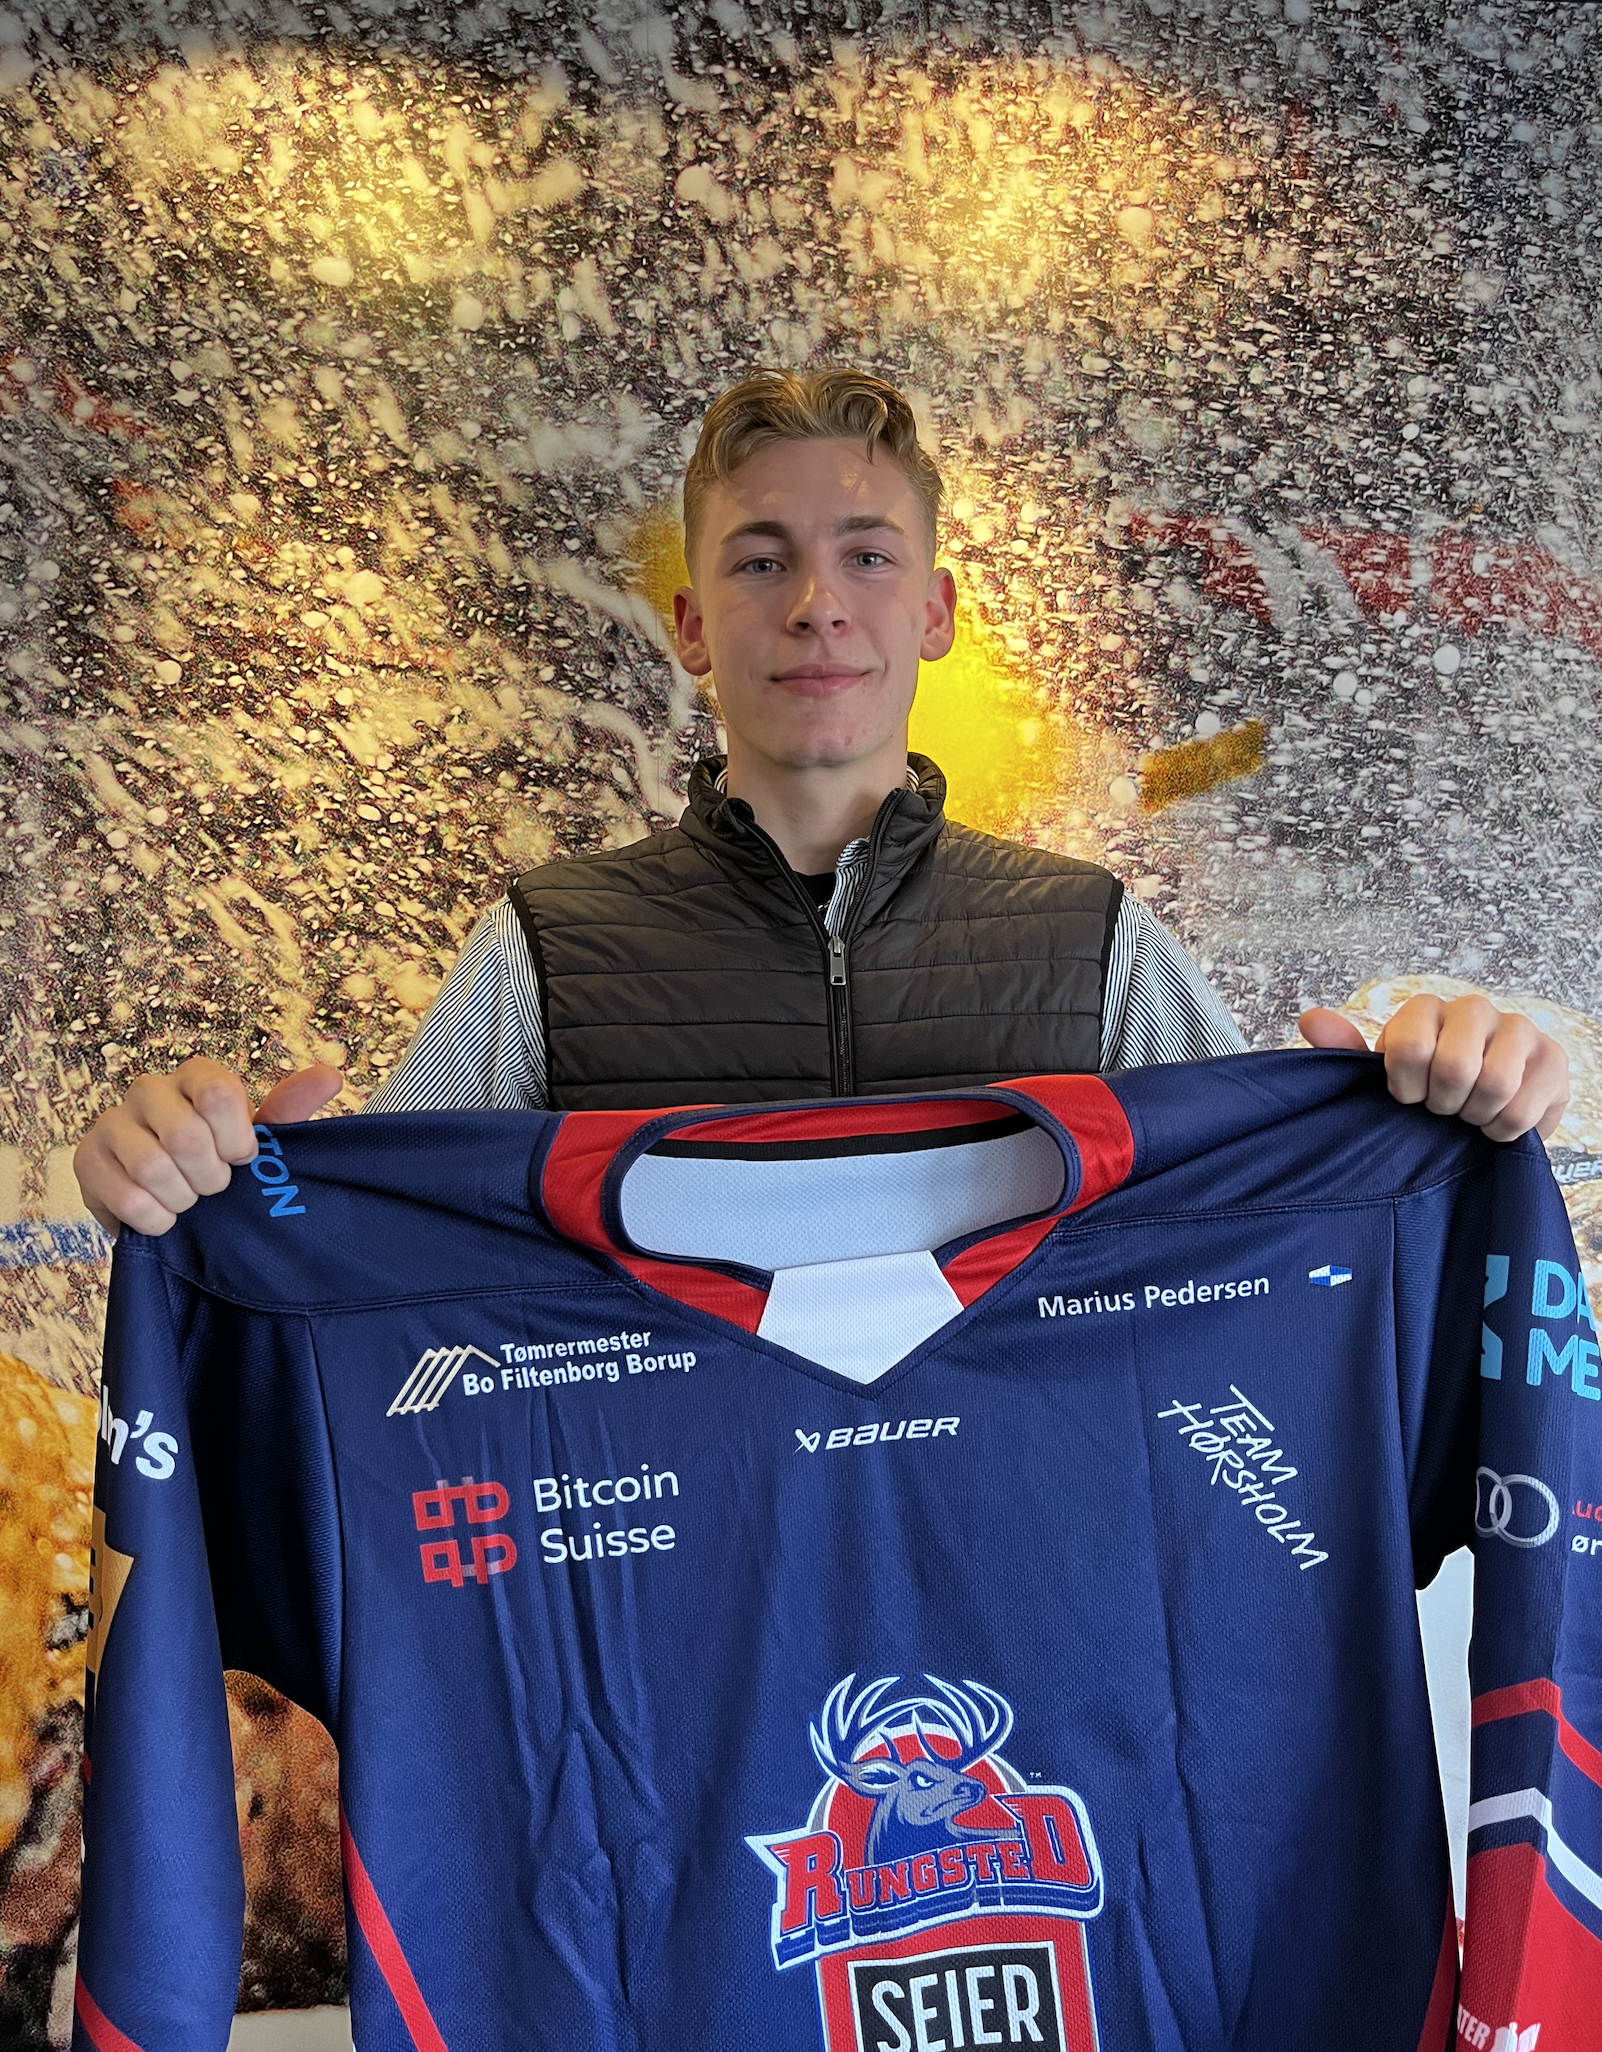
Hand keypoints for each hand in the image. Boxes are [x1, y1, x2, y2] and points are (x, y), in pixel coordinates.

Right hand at [73, 1057, 343, 1238]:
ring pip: (154, 1168)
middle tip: (213, 1186)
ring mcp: (112, 1122)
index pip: (219, 1092)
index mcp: (196, 1076)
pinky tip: (162, 1216)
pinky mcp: (86, 1160)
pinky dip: (156, 1220)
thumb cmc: (221, 1165)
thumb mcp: (258, 1141)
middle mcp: (149, 1089)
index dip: (236, 1139)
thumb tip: (331, 1077)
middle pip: (187, 1136)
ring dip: (183, 1199)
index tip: (242, 1157)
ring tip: (188, 1199)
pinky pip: (128, 1199)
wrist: (173, 1206)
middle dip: (211, 1178)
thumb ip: (289, 1110)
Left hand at [1299, 995, 1569, 1142]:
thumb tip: (1311, 1019)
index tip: (1407, 1098)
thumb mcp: (1380, 1076)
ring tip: (1468, 1116)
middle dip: (1443, 1105)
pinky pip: (1524, 1107)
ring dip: (1475, 1117)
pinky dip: (1505, 1129)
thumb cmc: (1424, 1089)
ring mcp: (1519, 1030)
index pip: (1409, 1046)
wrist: (1479, 1110)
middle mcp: (1473, 1009)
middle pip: (1456, 1067)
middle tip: (1442, 1111)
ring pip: (1495, 1085)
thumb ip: (1345, 1052)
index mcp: (1424, 1009)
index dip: (1406, 1087)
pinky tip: (1496, 1123)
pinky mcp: (1553, 1059)